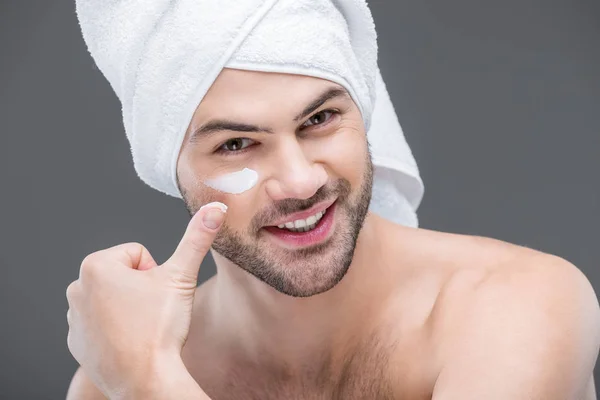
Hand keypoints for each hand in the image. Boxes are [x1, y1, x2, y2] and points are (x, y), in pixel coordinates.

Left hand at [66, 202, 226, 398]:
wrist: (146, 380)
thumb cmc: (159, 329)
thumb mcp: (181, 276)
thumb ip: (197, 238)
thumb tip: (215, 208)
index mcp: (96, 266)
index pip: (139, 254)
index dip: (157, 273)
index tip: (158, 295)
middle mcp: (78, 288)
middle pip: (125, 275)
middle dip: (142, 289)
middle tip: (154, 312)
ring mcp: (74, 318)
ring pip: (116, 299)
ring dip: (131, 308)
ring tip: (143, 328)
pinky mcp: (77, 342)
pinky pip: (104, 324)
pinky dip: (118, 329)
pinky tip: (132, 342)